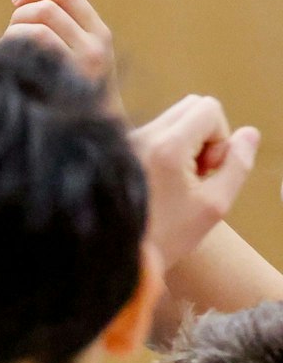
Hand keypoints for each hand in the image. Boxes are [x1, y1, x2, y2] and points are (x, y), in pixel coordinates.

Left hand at [3, 0, 115, 93]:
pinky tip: (7, 65)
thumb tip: (22, 5)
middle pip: (46, 7)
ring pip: (37, 24)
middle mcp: (94, 44)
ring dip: (13, 33)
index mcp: (99, 34)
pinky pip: (31, 44)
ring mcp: (81, 62)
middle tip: (10, 37)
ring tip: (9, 54)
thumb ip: (63, 33)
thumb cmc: (74, 100)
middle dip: (19, 16)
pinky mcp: (63, 78)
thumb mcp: (81, 60)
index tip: (16, 2)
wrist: (95, 139)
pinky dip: (10, 47)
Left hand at [130, 94, 260, 269]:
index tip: (207, 171)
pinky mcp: (118, 150)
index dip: (220, 137)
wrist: (113, 255)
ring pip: (172, 120)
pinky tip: (159, 183)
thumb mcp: (214, 205)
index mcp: (165, 145)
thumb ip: (237, 165)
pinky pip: (153, 134)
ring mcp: (125, 141)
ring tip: (177, 182)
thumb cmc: (166, 236)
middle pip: (190, 106)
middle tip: (196, 174)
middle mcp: (141, 135)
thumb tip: (249, 133)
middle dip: (205, 135)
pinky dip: (166, 150)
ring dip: (185, 143)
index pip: (209, 108)